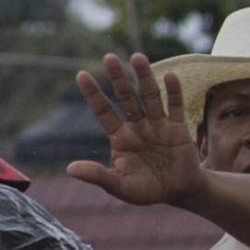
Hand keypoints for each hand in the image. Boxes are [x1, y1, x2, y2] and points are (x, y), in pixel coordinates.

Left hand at [64, 49, 204, 209]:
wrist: (179, 192)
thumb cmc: (146, 190)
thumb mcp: (119, 186)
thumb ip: (98, 176)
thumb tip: (70, 169)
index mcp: (120, 137)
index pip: (104, 111)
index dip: (93, 93)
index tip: (81, 74)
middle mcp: (137, 126)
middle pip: (126, 97)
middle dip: (118, 78)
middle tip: (109, 57)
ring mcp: (158, 125)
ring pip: (149, 97)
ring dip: (144, 77)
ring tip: (137, 57)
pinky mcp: (178, 128)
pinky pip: (174, 107)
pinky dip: (173, 92)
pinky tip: (168, 75)